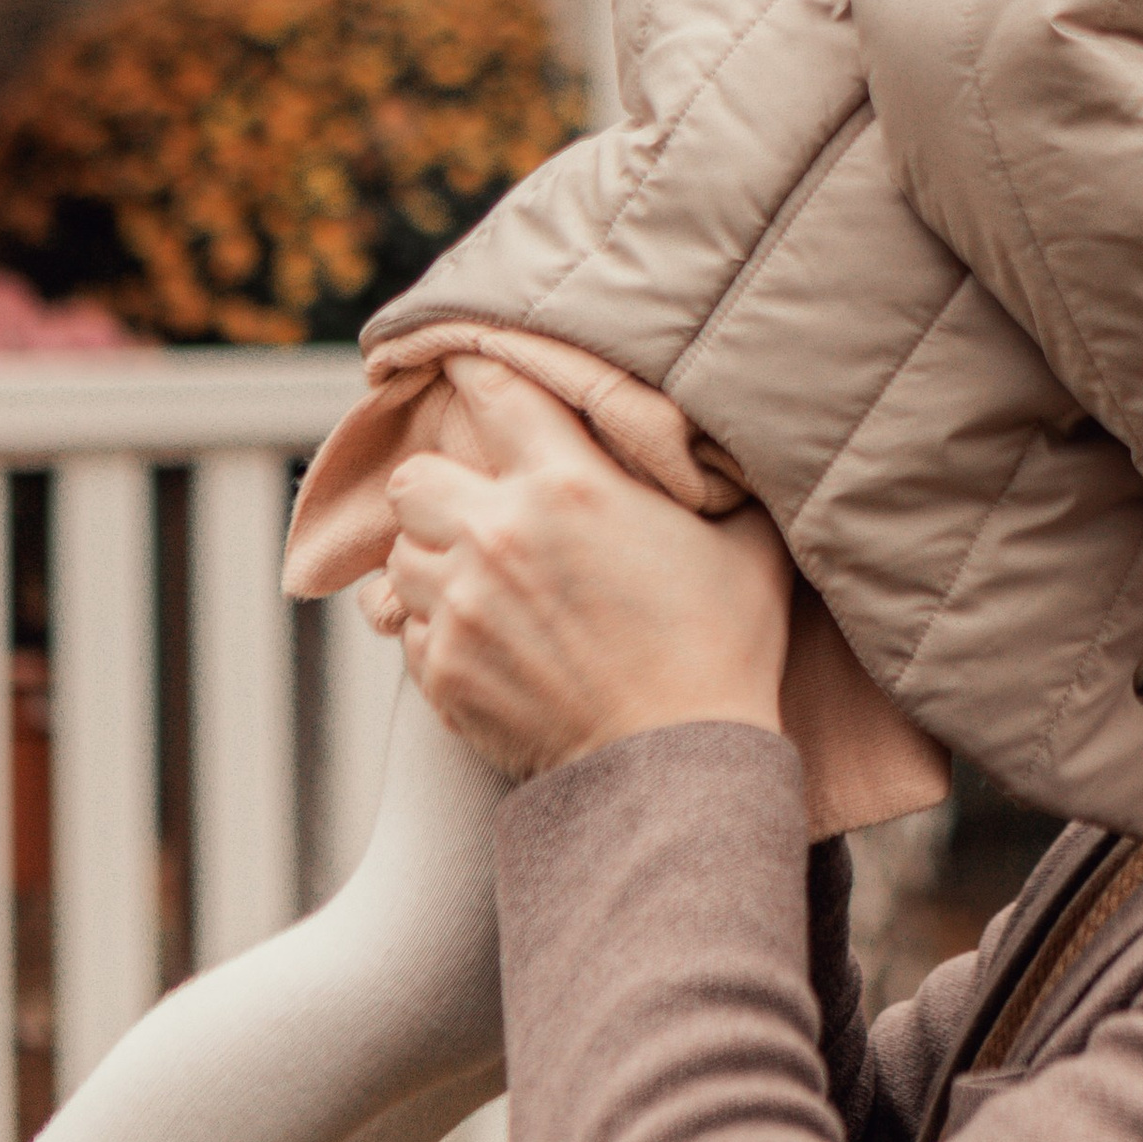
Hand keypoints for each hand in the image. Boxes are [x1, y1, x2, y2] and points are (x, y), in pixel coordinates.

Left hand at [383, 363, 792, 781]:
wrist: (678, 769)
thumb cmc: (723, 649)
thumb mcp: (742, 541)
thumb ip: (709, 479)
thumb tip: (713, 445)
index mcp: (568, 485)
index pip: (490, 388)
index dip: (476, 372)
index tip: (470, 372)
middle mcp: (498, 536)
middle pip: (412, 478)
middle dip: (440, 487)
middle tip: (479, 508)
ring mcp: (462, 609)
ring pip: (400, 557)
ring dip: (433, 561)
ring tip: (479, 580)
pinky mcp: (442, 674)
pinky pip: (407, 630)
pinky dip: (435, 628)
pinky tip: (483, 639)